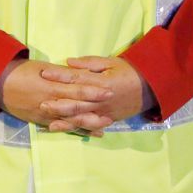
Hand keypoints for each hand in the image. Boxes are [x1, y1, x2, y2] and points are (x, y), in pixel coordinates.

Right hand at [0, 58, 113, 128]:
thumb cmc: (20, 71)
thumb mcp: (41, 67)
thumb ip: (60, 72)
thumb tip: (77, 74)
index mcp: (51, 84)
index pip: (76, 88)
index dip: (93, 90)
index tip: (109, 89)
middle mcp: (49, 101)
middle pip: (76, 106)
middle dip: (95, 108)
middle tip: (112, 110)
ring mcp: (44, 113)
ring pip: (69, 120)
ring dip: (87, 123)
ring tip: (103, 125)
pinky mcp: (39, 120)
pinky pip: (59, 127)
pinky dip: (72, 130)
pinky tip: (85, 132)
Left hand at [38, 56, 155, 134]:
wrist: (151, 88)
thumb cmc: (129, 71)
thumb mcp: (111, 62)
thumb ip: (89, 63)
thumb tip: (68, 62)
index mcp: (102, 83)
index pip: (77, 79)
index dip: (59, 76)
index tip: (44, 73)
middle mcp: (102, 100)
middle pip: (77, 103)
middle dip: (59, 104)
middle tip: (41, 104)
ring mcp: (105, 112)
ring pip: (83, 118)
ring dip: (66, 121)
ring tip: (49, 123)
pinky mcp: (108, 120)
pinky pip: (91, 126)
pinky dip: (79, 129)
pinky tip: (67, 130)